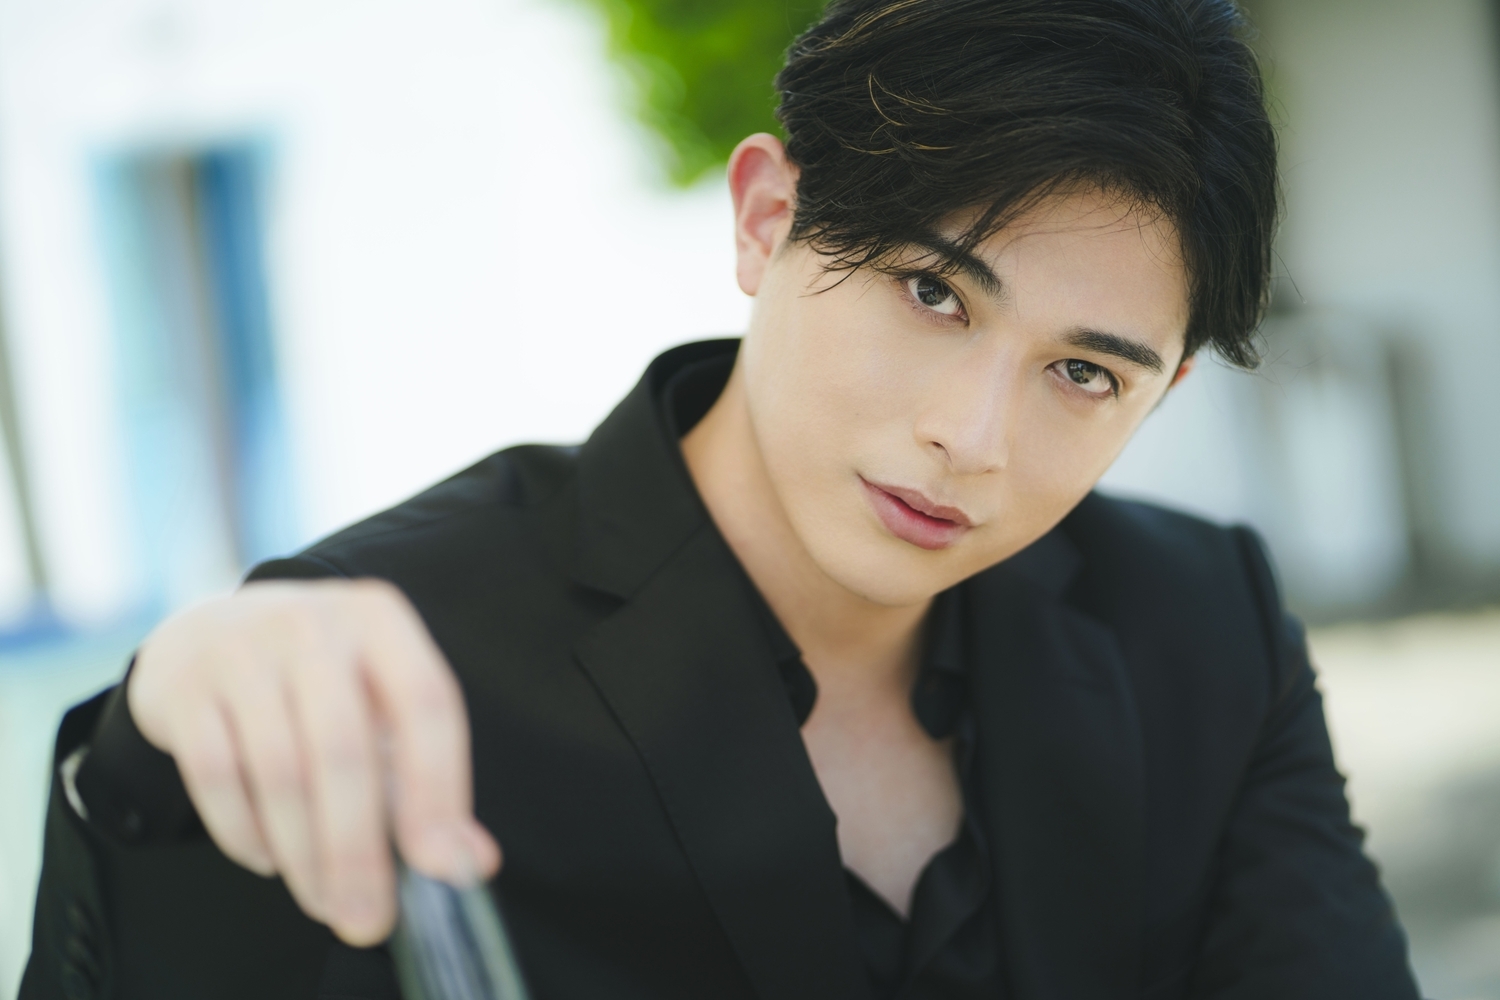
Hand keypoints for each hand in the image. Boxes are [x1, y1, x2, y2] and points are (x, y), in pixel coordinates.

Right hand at [127, 578, 499, 944]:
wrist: (207, 637)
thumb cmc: (317, 684)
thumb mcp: (379, 707)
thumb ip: (426, 783)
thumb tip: (470, 861)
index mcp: (382, 621)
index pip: (427, 704)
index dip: (437, 787)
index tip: (440, 865)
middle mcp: (315, 625)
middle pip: (345, 750)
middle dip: (358, 849)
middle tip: (367, 918)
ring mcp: (242, 649)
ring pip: (279, 772)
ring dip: (304, 854)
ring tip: (324, 901)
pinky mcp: (184, 687)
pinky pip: (216, 776)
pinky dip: (245, 833)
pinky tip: (268, 861)